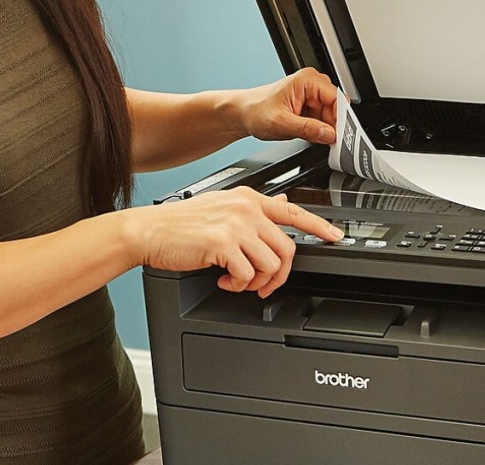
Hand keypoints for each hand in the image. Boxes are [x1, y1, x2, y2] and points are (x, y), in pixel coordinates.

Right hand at [130, 187, 343, 297]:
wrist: (148, 231)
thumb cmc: (179, 223)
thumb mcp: (221, 205)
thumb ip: (253, 208)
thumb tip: (284, 203)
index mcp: (248, 198)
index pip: (294, 211)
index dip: (319, 226)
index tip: (335, 237)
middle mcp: (246, 208)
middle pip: (287, 247)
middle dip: (280, 274)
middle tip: (264, 284)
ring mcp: (236, 225)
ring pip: (270, 264)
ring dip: (256, 282)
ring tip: (237, 280)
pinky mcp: (223, 244)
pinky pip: (248, 274)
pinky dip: (237, 285)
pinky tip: (223, 280)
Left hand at [241, 68, 337, 145]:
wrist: (243, 114)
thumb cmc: (256, 111)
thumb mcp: (282, 123)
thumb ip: (308, 129)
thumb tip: (329, 134)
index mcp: (307, 80)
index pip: (337, 98)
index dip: (341, 118)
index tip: (340, 135)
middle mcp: (312, 85)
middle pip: (336, 107)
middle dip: (333, 125)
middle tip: (327, 141)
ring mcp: (311, 95)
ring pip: (331, 115)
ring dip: (325, 129)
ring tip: (311, 137)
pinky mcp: (309, 106)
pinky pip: (323, 119)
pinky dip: (320, 130)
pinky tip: (310, 135)